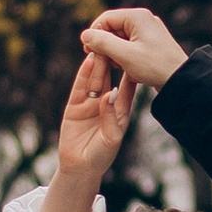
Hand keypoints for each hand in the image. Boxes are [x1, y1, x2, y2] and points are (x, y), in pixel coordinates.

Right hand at [43, 49, 134, 211]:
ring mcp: (89, 103)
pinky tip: (88, 62)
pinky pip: (79, 87)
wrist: (80, 168)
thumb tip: (109, 94)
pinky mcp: (75, 106)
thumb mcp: (111, 137)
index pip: (126, 86)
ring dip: (98, 64)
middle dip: (112, 61)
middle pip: (109, 78)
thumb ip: (110, 116)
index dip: (130, 71)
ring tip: (102, 47)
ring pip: (95, 79)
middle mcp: (105, 103)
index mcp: (120, 110)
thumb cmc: (102, 155)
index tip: (136, 55)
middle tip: (116, 43)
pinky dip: (84, 75)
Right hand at [80, 5, 187, 88]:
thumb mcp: (124, 55)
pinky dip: (123, 54)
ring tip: (116, 65)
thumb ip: (102, 43)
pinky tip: (124, 66)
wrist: (181, 79)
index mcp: (138, 16)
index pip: (105, 18)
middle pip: (112, 27)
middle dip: (104, 43)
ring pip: (120, 37)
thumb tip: (84, 34)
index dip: (94, 34)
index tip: (89, 51)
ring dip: (113, 50)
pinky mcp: (151, 42)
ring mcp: (148, 30)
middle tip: (102, 60)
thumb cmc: (154, 66)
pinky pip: (130, 44)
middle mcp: (144, 19)